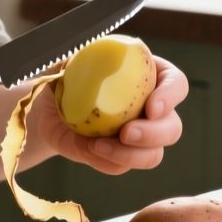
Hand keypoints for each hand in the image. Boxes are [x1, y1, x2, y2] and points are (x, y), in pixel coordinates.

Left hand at [30, 54, 186, 175]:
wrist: (45, 108)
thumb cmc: (63, 76)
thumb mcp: (69, 58)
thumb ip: (81, 54)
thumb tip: (86, 54)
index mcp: (148, 76)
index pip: (176, 84)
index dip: (171, 96)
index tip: (151, 107)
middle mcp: (149, 109)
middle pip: (172, 127)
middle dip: (153, 134)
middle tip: (126, 133)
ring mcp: (137, 137)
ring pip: (153, 155)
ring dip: (129, 155)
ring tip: (98, 146)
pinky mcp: (117, 158)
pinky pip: (120, 167)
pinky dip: (105, 161)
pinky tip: (86, 149)